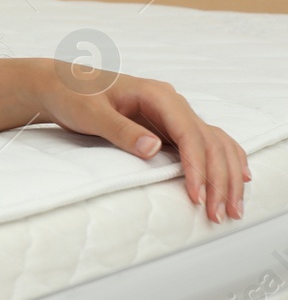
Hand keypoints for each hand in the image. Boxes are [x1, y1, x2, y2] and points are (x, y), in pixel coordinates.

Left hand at [34, 61, 251, 223]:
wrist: (60, 86)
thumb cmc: (73, 95)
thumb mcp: (90, 113)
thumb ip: (120, 130)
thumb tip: (153, 148)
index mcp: (156, 95)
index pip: (189, 132)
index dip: (196, 166)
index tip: (196, 195)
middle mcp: (171, 103)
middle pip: (208, 142)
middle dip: (218, 178)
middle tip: (219, 213)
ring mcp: (173, 114)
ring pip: (213, 144)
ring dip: (226, 175)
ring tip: (232, 208)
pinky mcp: (168, 126)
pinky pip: (205, 143)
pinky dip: (223, 161)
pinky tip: (238, 179)